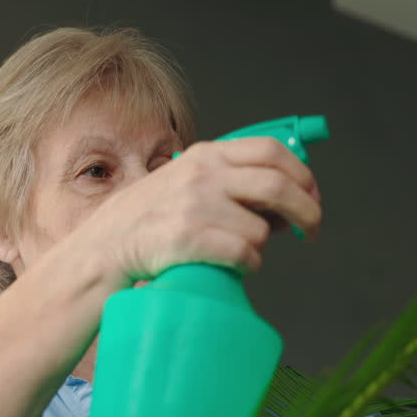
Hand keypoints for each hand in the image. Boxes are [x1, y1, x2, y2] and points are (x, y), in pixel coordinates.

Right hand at [73, 136, 321, 286]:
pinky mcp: (188, 240)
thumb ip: (227, 179)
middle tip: (312, 230)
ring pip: (261, 229)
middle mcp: (202, 175)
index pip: (271, 151)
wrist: (104, 249)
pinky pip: (244, 254)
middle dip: (307, 211)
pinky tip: (236, 266)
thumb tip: (284, 199)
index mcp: (206, 155)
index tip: (312, 196)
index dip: (302, 174)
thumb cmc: (150, 221)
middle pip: (278, 185)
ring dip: (262, 246)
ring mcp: (195, 207)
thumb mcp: (185, 181)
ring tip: (243, 252)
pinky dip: (249, 265)